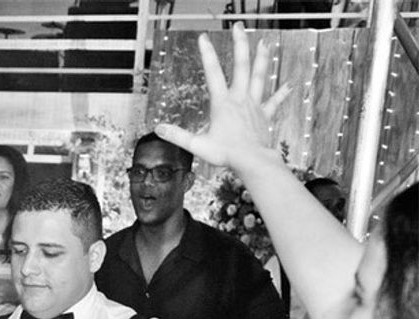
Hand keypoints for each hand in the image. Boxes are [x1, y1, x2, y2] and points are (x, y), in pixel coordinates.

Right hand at [155, 24, 290, 174]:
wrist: (252, 161)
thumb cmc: (226, 154)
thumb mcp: (197, 145)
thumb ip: (177, 136)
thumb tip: (159, 129)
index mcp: (223, 103)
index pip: (213, 73)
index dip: (207, 54)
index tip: (203, 38)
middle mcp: (240, 98)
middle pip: (242, 65)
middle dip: (240, 44)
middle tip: (239, 26)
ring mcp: (254, 105)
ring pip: (259, 76)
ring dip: (262, 58)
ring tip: (264, 42)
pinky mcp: (264, 115)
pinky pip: (274, 101)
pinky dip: (282, 92)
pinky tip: (290, 84)